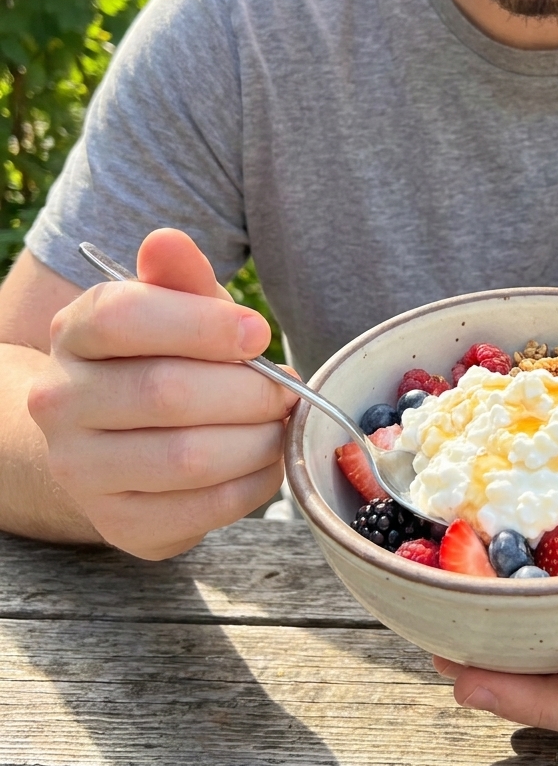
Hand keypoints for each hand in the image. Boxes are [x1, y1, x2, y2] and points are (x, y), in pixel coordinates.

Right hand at [27, 229, 294, 559]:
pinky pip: (205, 509)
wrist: (116, 441)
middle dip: (250, 390)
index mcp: (75, 333)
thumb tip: (168, 241)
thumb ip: (181, 278)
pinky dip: (255, 484)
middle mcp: (61, 403)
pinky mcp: (121, 524)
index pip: (125, 318)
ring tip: (278, 423)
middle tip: (287, 389)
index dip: (205, 324)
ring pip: (189, 458)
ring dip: (258, 440)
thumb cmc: (161, 360)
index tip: (259, 333)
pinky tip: (265, 461)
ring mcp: (83, 471)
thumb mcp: (174, 310)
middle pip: (168, 392)